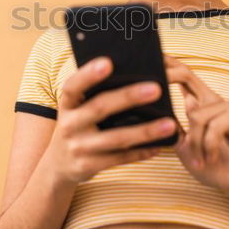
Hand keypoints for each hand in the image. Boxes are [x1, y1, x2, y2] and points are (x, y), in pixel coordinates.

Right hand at [44, 56, 176, 184]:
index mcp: (67, 104)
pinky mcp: (88, 166)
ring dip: (145, 131)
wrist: (58, 165)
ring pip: (116, 138)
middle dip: (129, 97)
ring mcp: (78, 147)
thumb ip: (93, 94)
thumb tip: (131, 74)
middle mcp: (69, 124)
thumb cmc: (77, 126)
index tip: (108, 62)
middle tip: (156, 88)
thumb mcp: (75, 109)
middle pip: (100, 108)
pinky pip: (120, 158)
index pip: (74, 86)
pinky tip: (160, 145)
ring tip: (170, 123)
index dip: (89, 74)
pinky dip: (142, 152)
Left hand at [164, 54, 228, 205]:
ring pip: (196, 116)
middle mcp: (212, 99)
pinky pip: (214, 127)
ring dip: (195, 144)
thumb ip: (175, 125)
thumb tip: (171, 103)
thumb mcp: (184, 146)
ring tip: (200, 160)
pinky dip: (209, 146)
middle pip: (187, 76)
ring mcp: (227, 106)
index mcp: (198, 102)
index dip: (168, 63)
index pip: (181, 76)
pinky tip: (212, 157)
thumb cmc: (210, 164)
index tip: (151, 51)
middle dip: (169, 75)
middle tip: (156, 76)